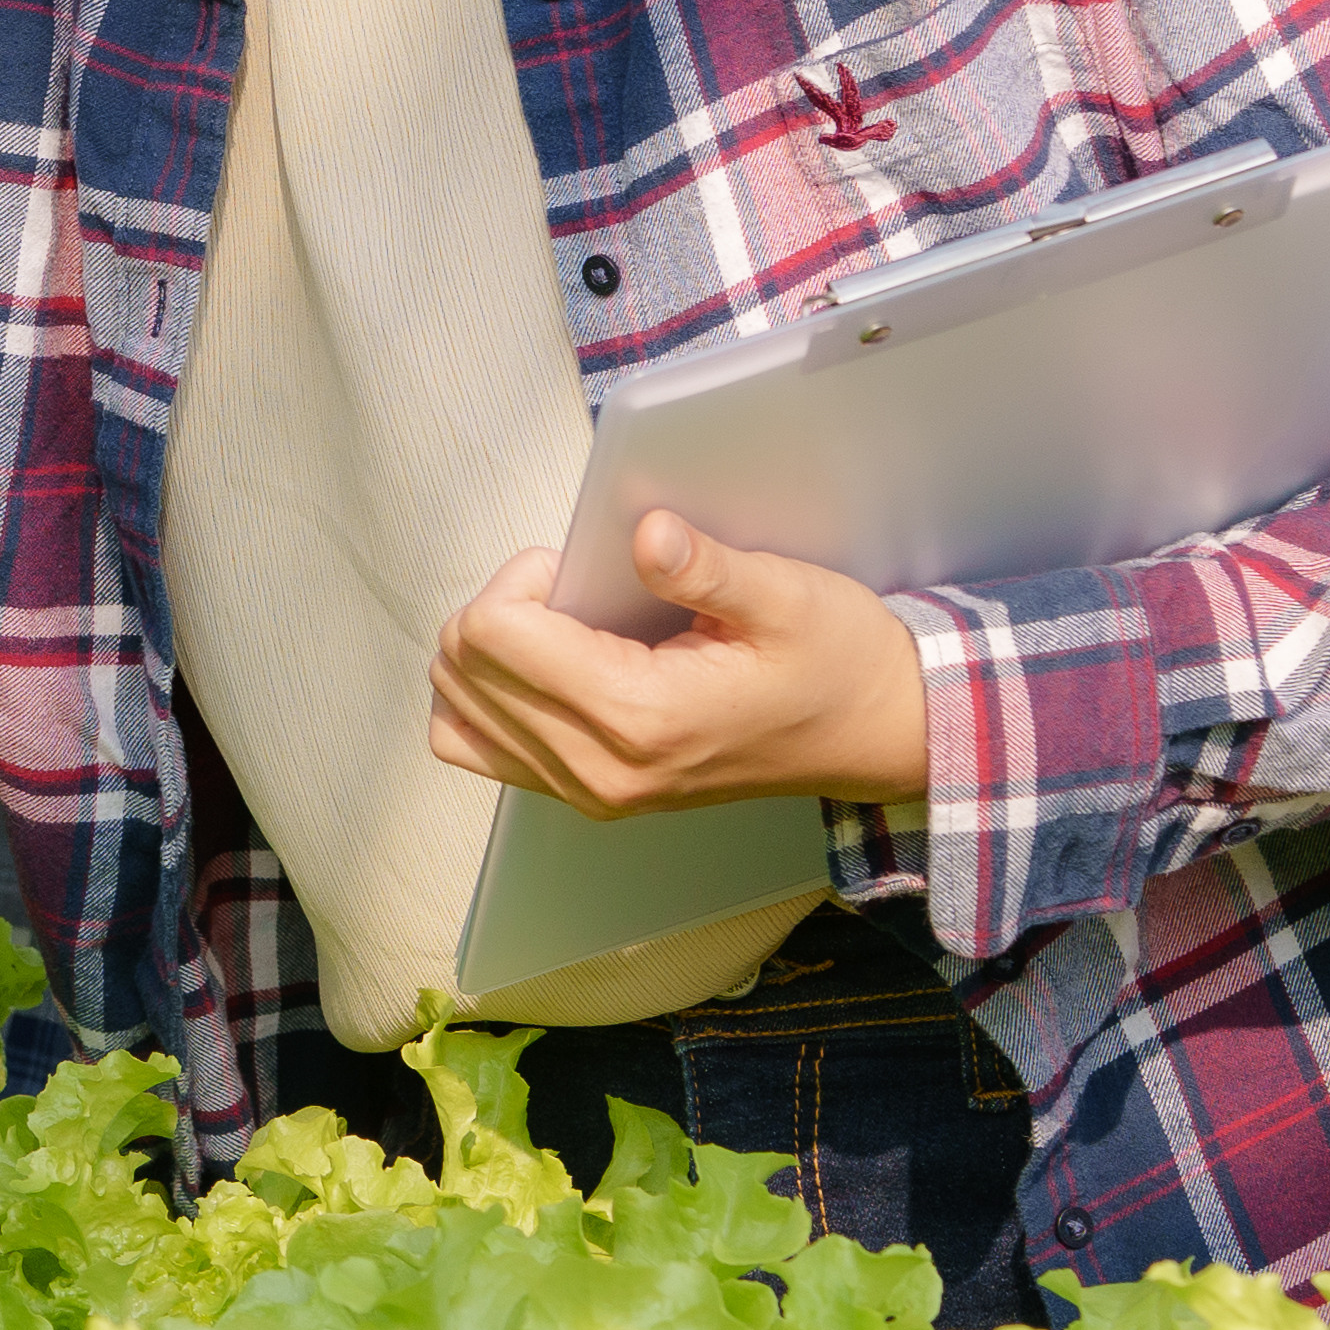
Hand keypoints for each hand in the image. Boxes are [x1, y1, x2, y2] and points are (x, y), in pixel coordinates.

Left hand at [425, 513, 932, 816]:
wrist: (874, 735)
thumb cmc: (834, 662)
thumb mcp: (785, 596)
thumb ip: (707, 568)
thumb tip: (646, 533)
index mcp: (638, 717)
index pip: (495, 636)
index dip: (523, 578)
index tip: (578, 565)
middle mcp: (600, 770)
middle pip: (461, 672)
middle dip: (499, 608)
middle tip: (571, 588)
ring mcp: (591, 793)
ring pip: (456, 716)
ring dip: (487, 655)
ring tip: (559, 626)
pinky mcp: (592, 796)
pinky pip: (484, 750)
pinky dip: (490, 699)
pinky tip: (548, 665)